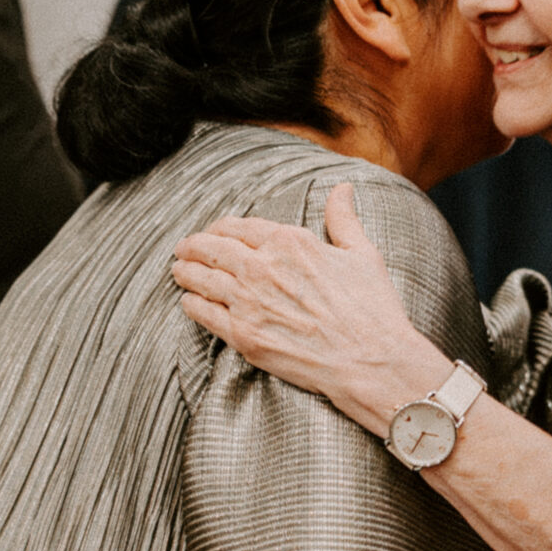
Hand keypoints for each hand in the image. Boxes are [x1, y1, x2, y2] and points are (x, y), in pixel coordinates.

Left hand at [173, 183, 444, 432]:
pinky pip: (204, 314)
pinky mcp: (244, 336)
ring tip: (178, 270)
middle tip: (184, 248)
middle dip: (193, 246)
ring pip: (201, 279)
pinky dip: (192, 304)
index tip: (215, 231)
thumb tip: (342, 189)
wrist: (371, 361)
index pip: (239, 226)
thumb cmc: (373, 309)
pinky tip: (188, 301)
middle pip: (212, 248)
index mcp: (290, 242)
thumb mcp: (363, 254)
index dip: (221, 227)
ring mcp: (250, 302)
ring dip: (185, 272)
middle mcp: (263, 267)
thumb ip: (343, 219)